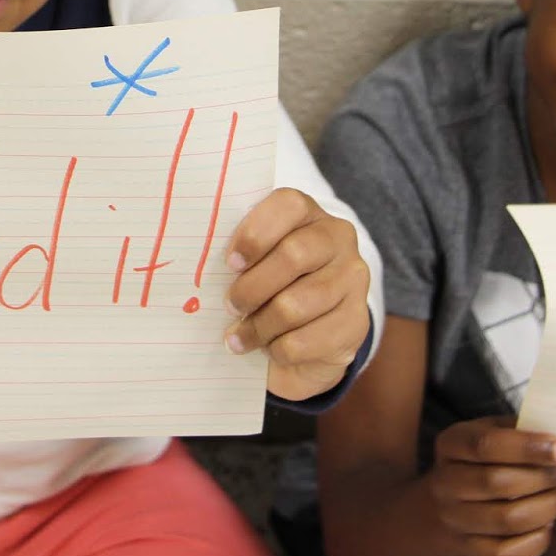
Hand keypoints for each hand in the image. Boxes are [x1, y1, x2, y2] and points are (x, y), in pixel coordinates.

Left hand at [223, 187, 369, 399]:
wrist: (310, 337)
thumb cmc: (270, 288)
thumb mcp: (256, 263)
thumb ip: (239, 255)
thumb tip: (198, 262)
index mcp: (308, 213)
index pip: (288, 205)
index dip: (256, 232)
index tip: (230, 262)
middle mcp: (338, 239)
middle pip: (294, 255)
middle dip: (252, 287)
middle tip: (229, 305)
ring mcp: (353, 280)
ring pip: (297, 304)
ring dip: (259, 326)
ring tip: (238, 336)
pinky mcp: (356, 323)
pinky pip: (308, 340)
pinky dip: (278, 349)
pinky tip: (268, 349)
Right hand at [428, 417, 555, 555]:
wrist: (447, 501)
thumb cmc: (483, 459)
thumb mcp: (493, 431)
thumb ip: (521, 429)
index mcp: (451, 444)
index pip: (485, 445)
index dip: (528, 447)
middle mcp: (445, 483)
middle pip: (497, 483)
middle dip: (543, 478)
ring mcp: (455, 520)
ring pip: (507, 520)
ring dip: (547, 507)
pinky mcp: (470, 550)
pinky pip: (507, 554)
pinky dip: (537, 540)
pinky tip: (547, 524)